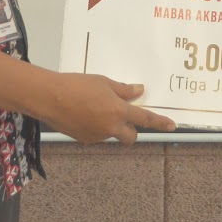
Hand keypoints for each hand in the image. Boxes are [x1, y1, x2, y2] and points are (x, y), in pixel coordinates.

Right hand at [43, 74, 175, 143]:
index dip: (160, 122)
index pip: (145, 119)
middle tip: (124, 115)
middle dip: (132, 130)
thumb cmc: (77, 85)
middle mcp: (111, 127)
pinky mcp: (85, 140)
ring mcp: (98, 136)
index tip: (172, 126)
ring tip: (95, 107)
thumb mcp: (104, 82)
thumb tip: (139, 91)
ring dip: (112, 125)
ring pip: (113, 134)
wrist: (50, 98)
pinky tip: (85, 113)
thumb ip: (124, 90)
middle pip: (131, 137)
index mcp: (118, 111)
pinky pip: (98, 135)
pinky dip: (97, 126)